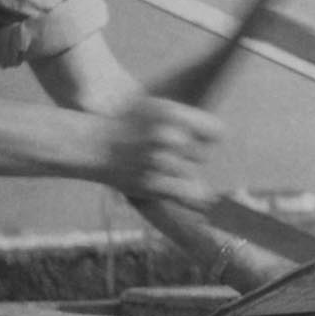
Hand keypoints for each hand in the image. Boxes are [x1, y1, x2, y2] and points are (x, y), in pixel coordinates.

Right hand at [97, 95, 224, 205]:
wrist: (91, 146)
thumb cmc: (127, 124)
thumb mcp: (156, 108)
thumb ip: (187, 120)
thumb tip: (222, 135)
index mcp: (172, 114)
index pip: (215, 133)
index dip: (208, 138)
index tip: (200, 141)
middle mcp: (168, 137)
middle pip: (202, 156)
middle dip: (188, 157)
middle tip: (164, 154)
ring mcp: (159, 163)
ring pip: (191, 176)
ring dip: (180, 175)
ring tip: (156, 167)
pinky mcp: (152, 185)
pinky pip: (186, 197)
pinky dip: (195, 202)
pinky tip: (207, 207)